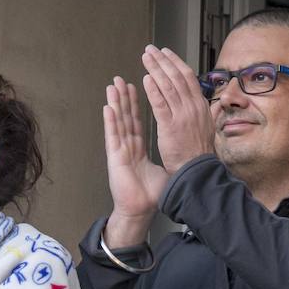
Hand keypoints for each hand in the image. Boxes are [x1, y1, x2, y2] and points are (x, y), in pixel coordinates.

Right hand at [103, 76, 166, 246]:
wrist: (140, 209)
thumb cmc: (149, 193)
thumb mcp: (161, 170)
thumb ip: (166, 158)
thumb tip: (180, 152)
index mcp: (137, 148)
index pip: (138, 121)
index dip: (137, 105)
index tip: (137, 87)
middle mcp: (127, 146)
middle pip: (126, 117)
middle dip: (124, 97)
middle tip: (120, 79)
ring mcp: (120, 150)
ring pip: (118, 122)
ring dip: (115, 103)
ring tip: (112, 86)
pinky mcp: (115, 158)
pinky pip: (113, 136)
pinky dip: (111, 121)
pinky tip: (108, 108)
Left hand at [140, 45, 214, 174]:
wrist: (198, 171)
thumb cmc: (200, 153)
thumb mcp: (210, 128)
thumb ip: (212, 113)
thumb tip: (219, 103)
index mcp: (201, 106)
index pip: (188, 77)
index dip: (176, 63)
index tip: (166, 53)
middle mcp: (193, 107)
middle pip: (177, 77)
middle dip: (163, 61)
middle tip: (150, 50)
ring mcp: (182, 116)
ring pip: (168, 86)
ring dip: (155, 69)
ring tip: (145, 58)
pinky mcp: (170, 126)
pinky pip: (160, 104)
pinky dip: (153, 90)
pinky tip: (146, 79)